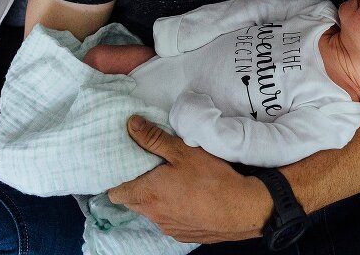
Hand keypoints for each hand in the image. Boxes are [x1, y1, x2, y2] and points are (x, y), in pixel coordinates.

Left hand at [107, 115, 270, 242]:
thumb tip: (130, 124)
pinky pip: (169, 221)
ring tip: (169, 180)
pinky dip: (172, 209)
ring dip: (155, 198)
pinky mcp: (185, 235)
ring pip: (152, 212)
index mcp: (147, 194)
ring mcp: (169, 228)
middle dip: (135, 186)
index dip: (116, 179)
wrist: (244, 209)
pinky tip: (186, 196)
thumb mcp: (181, 151)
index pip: (115, 193)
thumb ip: (153, 138)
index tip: (122, 166)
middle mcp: (154, 215)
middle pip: (132, 202)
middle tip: (146, 167)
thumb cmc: (211, 178)